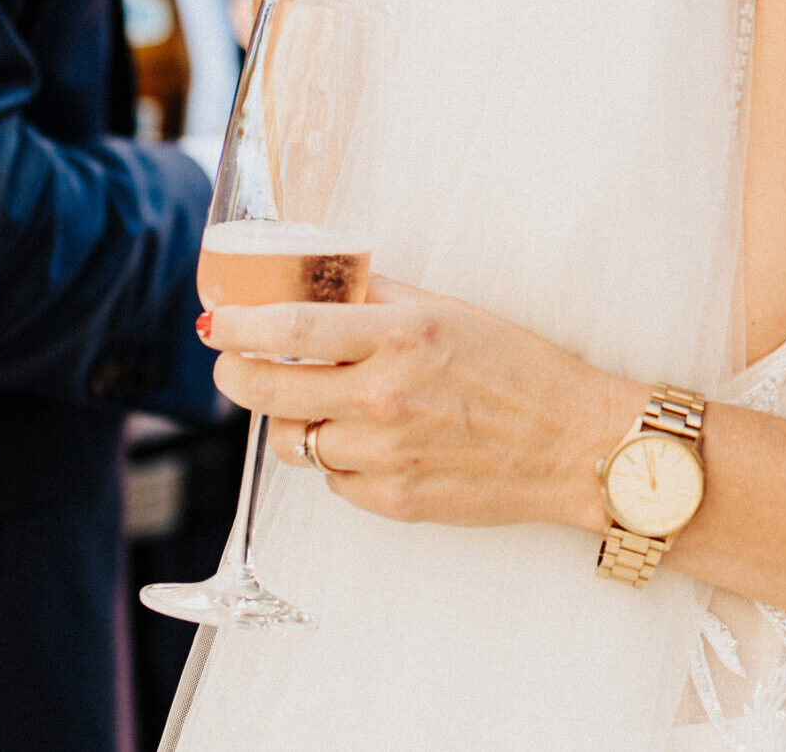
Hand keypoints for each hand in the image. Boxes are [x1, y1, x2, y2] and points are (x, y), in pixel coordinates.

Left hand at [202, 277, 641, 530]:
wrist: (570, 443)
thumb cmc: (519, 368)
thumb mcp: (451, 312)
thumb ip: (382, 300)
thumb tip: (321, 286)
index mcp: (402, 338)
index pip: (292, 330)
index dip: (239, 326)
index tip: (215, 321)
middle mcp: (385, 397)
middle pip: (270, 391)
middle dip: (235, 374)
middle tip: (231, 363)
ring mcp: (385, 455)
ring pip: (294, 441)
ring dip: (291, 419)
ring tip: (317, 401)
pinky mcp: (392, 501)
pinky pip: (334, 478)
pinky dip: (338, 457)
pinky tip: (371, 437)